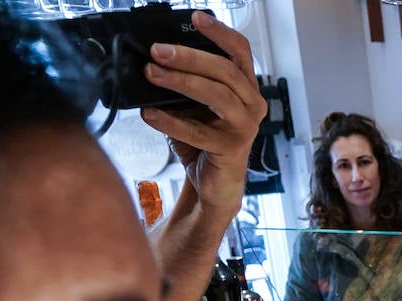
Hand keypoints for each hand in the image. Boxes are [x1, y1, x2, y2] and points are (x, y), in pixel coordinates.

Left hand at [140, 11, 264, 212]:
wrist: (214, 183)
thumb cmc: (205, 140)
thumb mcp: (194, 105)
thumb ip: (184, 84)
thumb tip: (152, 61)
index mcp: (245, 87)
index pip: (240, 51)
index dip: (220, 32)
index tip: (195, 17)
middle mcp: (252, 104)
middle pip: (225, 70)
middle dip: (190, 57)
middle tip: (158, 51)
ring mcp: (244, 127)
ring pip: (217, 95)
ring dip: (181, 81)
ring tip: (152, 74)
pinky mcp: (231, 149)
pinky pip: (198, 131)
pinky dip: (170, 121)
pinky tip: (149, 114)